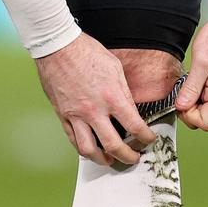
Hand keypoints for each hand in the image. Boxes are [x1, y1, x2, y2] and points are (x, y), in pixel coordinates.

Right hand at [35, 33, 155, 166]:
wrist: (58, 46)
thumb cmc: (87, 52)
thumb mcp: (115, 68)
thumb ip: (124, 93)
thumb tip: (130, 112)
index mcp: (112, 96)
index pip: (135, 126)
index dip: (146, 137)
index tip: (149, 140)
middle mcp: (94, 110)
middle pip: (114, 145)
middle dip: (127, 156)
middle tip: (134, 158)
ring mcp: (76, 114)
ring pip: (89, 149)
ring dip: (102, 160)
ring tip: (110, 160)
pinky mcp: (62, 114)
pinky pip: (73, 139)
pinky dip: (83, 148)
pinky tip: (91, 149)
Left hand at [175, 8, 207, 131]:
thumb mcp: (200, 62)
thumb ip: (191, 88)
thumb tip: (181, 107)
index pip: (205, 123)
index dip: (188, 115)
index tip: (181, 100)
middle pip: (205, 118)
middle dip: (190, 108)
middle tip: (184, 87)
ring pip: (207, 109)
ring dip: (195, 99)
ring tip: (192, 79)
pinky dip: (201, 93)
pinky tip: (198, 78)